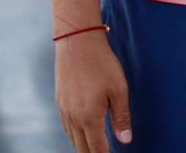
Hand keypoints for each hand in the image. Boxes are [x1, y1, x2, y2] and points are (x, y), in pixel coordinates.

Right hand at [55, 33, 131, 151]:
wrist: (77, 44)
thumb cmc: (102, 65)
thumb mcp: (119, 90)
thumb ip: (121, 117)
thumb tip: (125, 140)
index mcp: (89, 118)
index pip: (97, 148)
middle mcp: (73, 118)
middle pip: (82, 148)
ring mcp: (64, 111)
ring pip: (73, 139)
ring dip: (83, 147)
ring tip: (95, 149)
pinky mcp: (60, 103)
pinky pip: (67, 128)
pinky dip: (75, 135)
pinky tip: (82, 133)